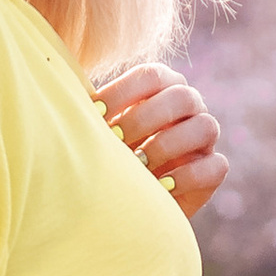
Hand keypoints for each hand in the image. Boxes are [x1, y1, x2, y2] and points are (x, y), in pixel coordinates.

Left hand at [98, 61, 227, 218]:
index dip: (122, 92)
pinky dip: (187, 177)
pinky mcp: (214, 169)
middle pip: (182, 96)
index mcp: (162, 85)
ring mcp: (205, 136)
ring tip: (138, 165)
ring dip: (167, 145)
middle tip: (115, 141)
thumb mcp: (98, 130)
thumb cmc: (109, 154)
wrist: (130, 200)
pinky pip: (215, 166)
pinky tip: (160, 187)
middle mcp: (190, 105)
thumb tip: (60, 94)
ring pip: (205, 126)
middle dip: (144, 119)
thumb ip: (90, 112)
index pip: (151, 75)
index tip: (94, 114)